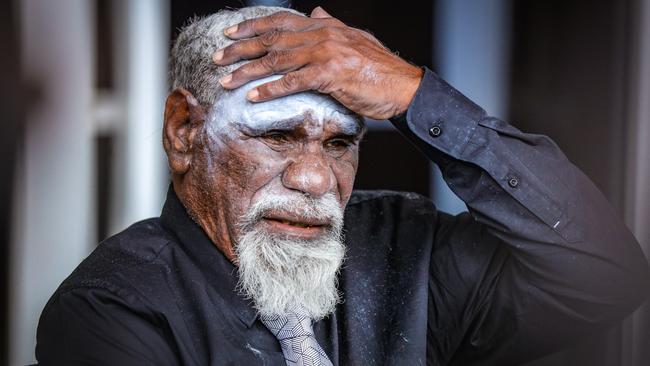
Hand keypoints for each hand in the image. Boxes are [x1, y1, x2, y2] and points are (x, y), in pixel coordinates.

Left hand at [213, 6, 423, 119]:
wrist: (402, 86)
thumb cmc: (379, 68)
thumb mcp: (354, 38)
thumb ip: (331, 25)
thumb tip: (316, 12)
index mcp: (325, 26)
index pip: (280, 22)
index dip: (252, 26)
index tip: (230, 32)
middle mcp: (321, 34)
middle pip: (271, 39)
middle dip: (240, 48)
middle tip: (217, 58)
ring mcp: (325, 53)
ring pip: (276, 60)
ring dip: (247, 71)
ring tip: (225, 80)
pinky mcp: (330, 75)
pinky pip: (292, 82)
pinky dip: (270, 89)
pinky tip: (253, 96)